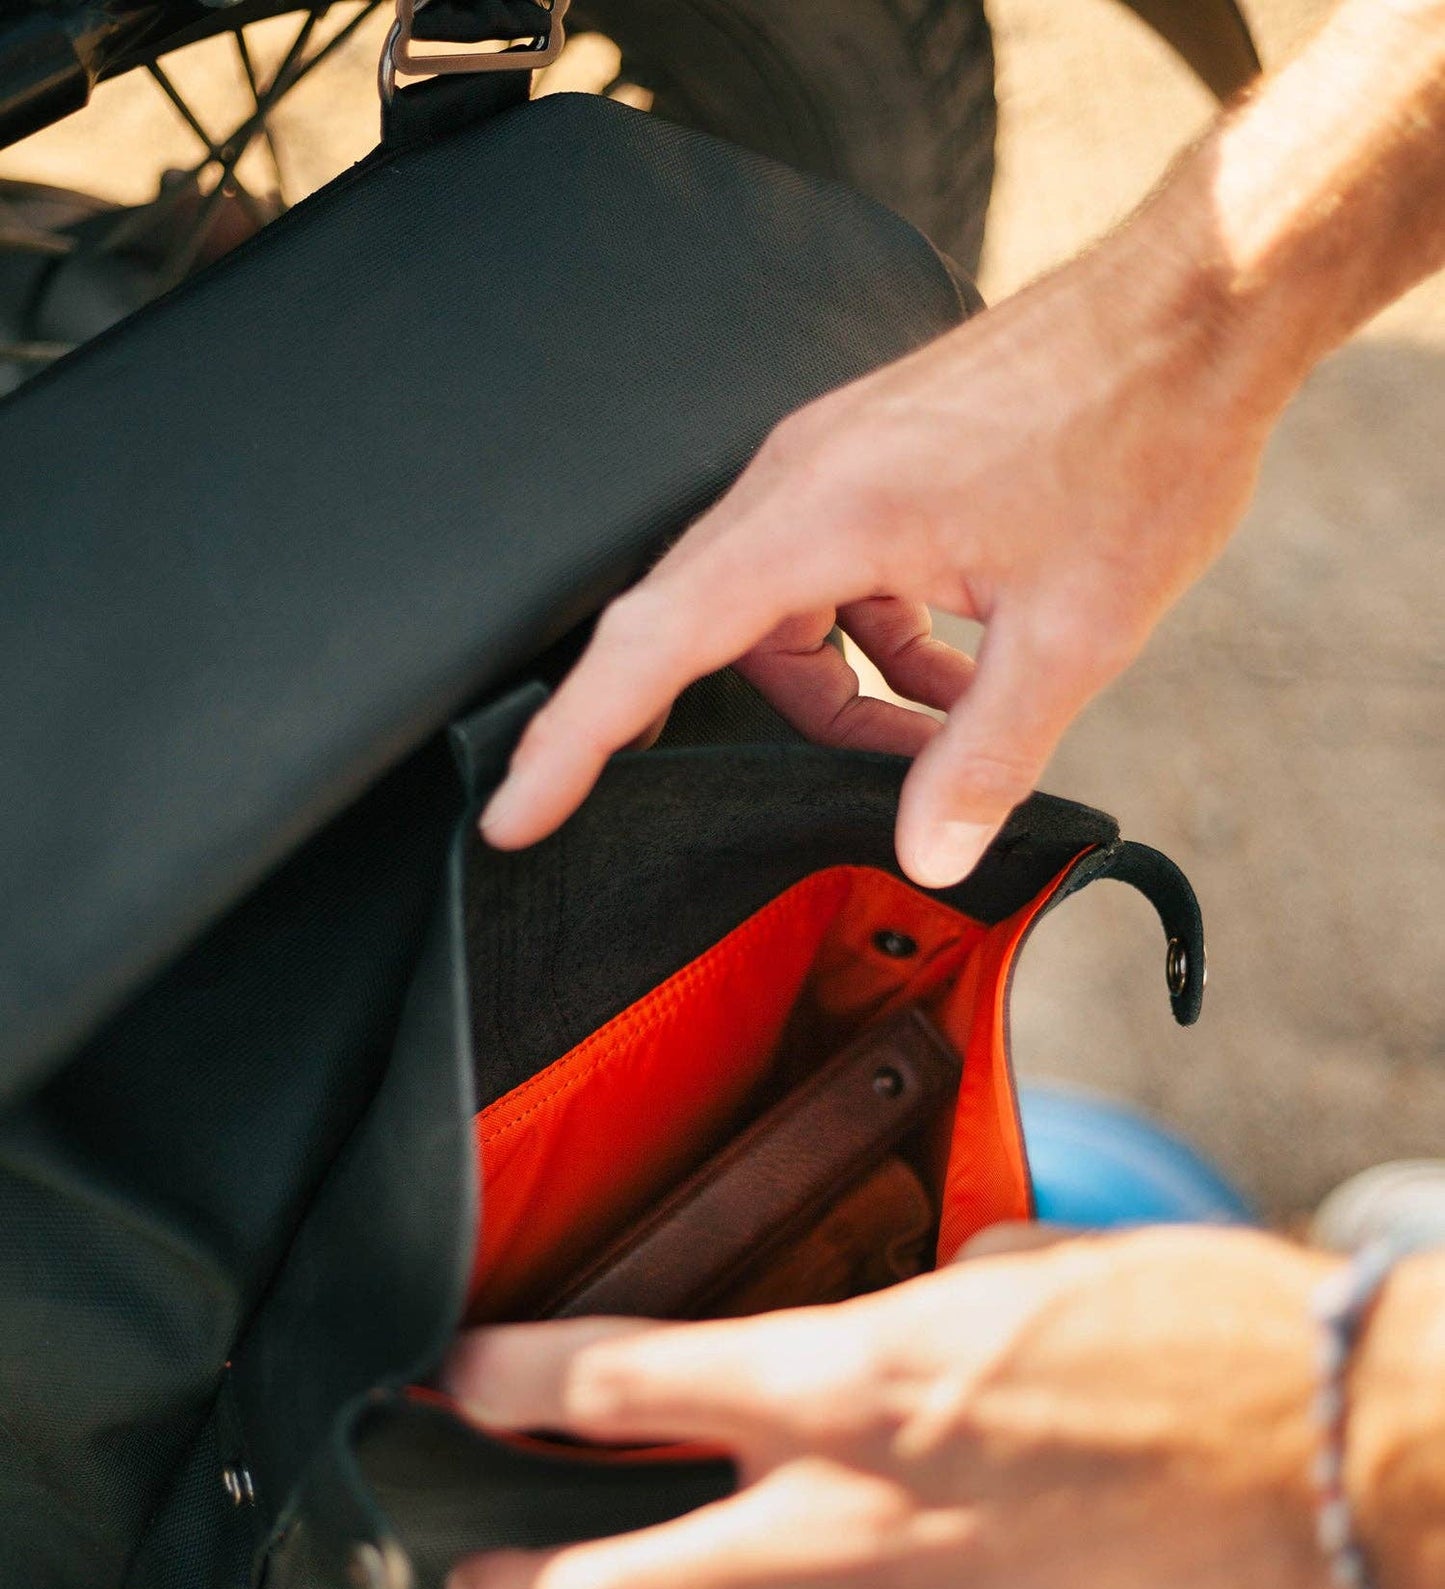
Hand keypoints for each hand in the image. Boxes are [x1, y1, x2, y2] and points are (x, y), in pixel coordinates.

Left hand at [442, 1228, 1360, 1588]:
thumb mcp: (1027, 1268)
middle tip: (476, 1577)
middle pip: (614, 1588)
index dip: (509, 1380)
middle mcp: (852, 1511)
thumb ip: (923, 1302)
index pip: (617, 1383)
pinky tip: (873, 1574)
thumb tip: (897, 1312)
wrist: (1338, 1455)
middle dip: (515, 1588)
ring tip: (704, 1570)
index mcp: (850, 1381)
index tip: (464, 1379)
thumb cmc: (1204, 1339)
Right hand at [479, 186, 1285, 888]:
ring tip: (942, 738)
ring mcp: (834, 463)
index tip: (514, 811)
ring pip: (777, 612)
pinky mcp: (875, 461)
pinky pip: (831, 575)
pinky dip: (877, 640)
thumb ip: (986, 756)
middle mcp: (802, 479)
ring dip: (842, 690)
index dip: (571, 741)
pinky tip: (958, 673)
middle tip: (806, 805)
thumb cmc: (1142, 434)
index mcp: (820, 514)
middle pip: (707, 636)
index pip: (652, 644)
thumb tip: (929, 853)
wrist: (1199, 304)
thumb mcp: (1074, 631)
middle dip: (752, 733)